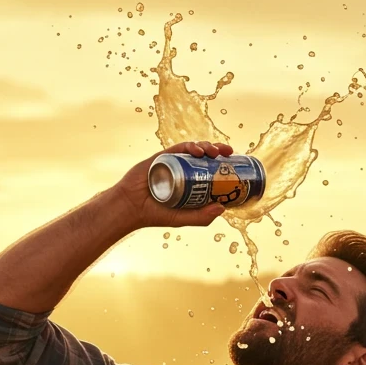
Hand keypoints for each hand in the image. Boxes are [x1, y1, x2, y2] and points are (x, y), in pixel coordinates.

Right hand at [111, 141, 234, 230]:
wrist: (130, 207)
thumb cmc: (154, 214)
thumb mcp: (182, 219)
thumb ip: (201, 217)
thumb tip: (223, 208)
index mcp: (189, 183)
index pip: (210, 170)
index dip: (223, 165)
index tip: (234, 164)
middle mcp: (183, 170)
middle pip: (205, 157)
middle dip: (219, 151)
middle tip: (229, 153)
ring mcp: (173, 162)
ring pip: (194, 149)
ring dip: (208, 146)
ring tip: (216, 152)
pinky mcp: (162, 156)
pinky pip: (179, 148)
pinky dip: (190, 146)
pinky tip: (198, 151)